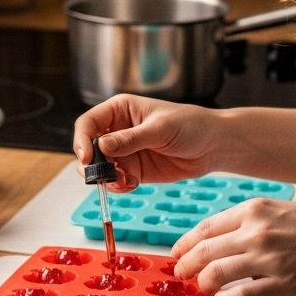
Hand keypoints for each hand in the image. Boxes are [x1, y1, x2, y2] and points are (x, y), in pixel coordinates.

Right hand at [73, 94, 225, 190]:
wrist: (214, 146)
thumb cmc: (191, 125)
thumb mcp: (160, 129)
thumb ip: (131, 138)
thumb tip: (102, 144)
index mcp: (121, 110)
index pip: (89, 123)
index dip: (82, 139)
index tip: (87, 157)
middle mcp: (119, 130)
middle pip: (90, 147)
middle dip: (92, 164)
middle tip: (101, 176)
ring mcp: (126, 152)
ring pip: (101, 167)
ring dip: (105, 178)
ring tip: (123, 181)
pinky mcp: (134, 170)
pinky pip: (116, 180)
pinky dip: (118, 186)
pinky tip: (131, 184)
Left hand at [172, 198, 295, 295]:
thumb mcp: (282, 210)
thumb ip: (252, 223)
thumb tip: (226, 241)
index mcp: (255, 209)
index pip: (206, 227)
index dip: (187, 242)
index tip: (178, 251)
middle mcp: (256, 231)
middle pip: (204, 250)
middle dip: (186, 265)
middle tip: (180, 274)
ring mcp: (268, 259)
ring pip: (216, 273)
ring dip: (203, 283)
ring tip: (201, 288)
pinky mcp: (282, 285)